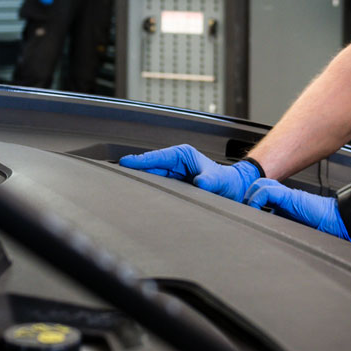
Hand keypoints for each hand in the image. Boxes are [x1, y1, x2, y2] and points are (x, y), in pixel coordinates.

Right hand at [118, 144, 260, 200]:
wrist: (233, 189)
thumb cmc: (227, 180)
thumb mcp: (219, 180)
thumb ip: (210, 180)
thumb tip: (200, 183)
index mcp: (183, 155)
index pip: (158, 157)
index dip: (142, 160)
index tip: (126, 162)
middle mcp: (176, 163)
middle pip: (150, 167)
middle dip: (135, 170)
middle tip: (117, 175)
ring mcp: (173, 174)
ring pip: (151, 176)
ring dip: (140, 181)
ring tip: (123, 187)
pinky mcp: (173, 185)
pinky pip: (157, 186)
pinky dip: (147, 189)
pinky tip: (136, 195)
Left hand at [243, 179, 350, 240]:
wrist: (338, 222)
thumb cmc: (322, 229)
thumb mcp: (294, 233)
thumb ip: (281, 233)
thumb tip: (264, 248)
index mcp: (283, 207)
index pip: (259, 197)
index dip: (249, 204)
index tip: (240, 218)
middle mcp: (283, 199)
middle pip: (257, 188)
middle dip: (245, 198)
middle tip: (239, 213)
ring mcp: (286, 195)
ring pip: (259, 185)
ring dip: (249, 197)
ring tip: (246, 211)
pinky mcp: (289, 197)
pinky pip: (267, 191)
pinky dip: (256, 199)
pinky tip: (254, 210)